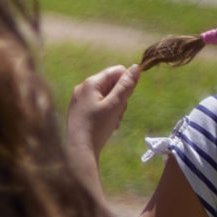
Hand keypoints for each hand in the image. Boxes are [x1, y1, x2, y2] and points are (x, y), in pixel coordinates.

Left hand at [66, 64, 138, 192]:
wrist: (79, 150)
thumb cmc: (97, 126)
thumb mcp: (115, 104)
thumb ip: (126, 85)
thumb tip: (136, 67)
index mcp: (90, 83)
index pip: (117, 71)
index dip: (127, 83)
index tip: (126, 98)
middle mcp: (82, 88)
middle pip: (112, 84)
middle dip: (121, 98)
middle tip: (118, 112)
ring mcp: (80, 100)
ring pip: (108, 96)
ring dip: (115, 107)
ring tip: (113, 121)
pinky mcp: (80, 111)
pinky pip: (99, 105)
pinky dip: (107, 113)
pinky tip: (107, 125)